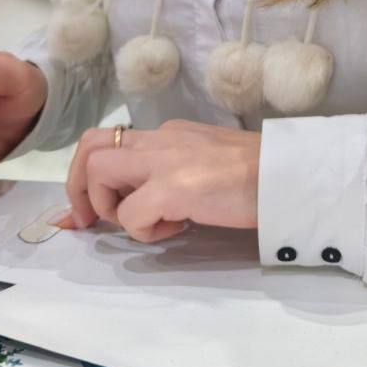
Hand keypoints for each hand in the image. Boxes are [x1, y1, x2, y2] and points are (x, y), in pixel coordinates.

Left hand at [58, 119, 260, 242]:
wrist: (288, 174)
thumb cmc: (256, 174)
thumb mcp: (204, 164)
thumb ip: (171, 176)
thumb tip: (138, 205)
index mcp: (167, 135)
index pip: (109, 143)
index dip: (83, 179)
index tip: (79, 214)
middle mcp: (160, 140)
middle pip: (90, 147)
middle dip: (77, 189)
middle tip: (91, 221)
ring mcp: (165, 160)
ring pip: (98, 172)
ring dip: (108, 207)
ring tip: (143, 222)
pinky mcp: (174, 187)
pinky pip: (132, 215)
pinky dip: (144, 232)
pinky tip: (178, 229)